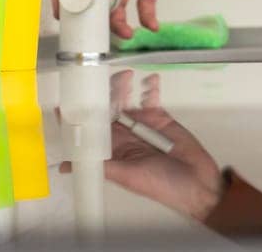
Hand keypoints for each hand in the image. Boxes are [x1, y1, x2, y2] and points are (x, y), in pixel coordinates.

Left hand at [60, 72, 225, 220]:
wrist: (197, 183)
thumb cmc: (162, 185)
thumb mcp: (129, 176)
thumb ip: (102, 166)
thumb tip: (65, 166)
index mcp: (112, 149)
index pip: (90, 130)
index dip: (79, 116)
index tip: (68, 99)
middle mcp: (123, 134)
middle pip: (106, 109)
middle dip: (101, 93)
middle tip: (100, 77)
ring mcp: (141, 123)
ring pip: (126, 99)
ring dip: (122, 86)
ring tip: (125, 75)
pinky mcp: (159, 116)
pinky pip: (151, 97)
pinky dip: (150, 86)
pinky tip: (149, 79)